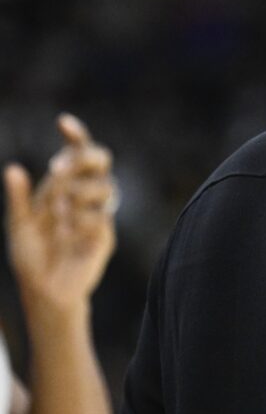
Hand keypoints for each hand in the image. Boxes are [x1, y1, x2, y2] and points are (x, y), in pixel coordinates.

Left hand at [4, 114, 116, 316]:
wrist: (45, 290)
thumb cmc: (33, 257)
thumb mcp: (18, 226)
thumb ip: (19, 199)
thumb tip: (12, 169)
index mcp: (65, 187)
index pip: (78, 153)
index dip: (75, 136)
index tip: (62, 122)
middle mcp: (85, 196)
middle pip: (101, 161)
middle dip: (84, 158)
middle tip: (58, 169)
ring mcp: (98, 214)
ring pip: (105, 187)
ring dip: (79, 193)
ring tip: (58, 210)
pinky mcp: (104, 235)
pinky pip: (100, 217)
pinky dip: (81, 219)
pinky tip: (67, 230)